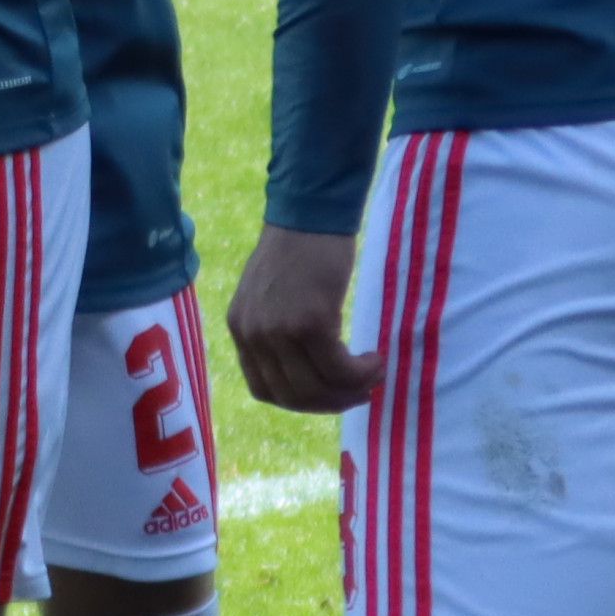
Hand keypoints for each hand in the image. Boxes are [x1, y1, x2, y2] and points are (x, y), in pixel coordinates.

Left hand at [227, 222, 375, 413]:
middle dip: (331, 403)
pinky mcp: (310, 321)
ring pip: (317, 388)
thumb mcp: (270, 296)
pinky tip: (375, 360)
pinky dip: (360, 373)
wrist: (311, 213)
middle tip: (361, 392)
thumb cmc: (298, 249)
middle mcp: (253, 334)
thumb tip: (305, 371)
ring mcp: (279, 330)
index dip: (299, 401)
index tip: (328, 395)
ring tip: (373, 375)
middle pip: (292, 396)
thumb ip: (275, 331)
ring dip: (351, 391)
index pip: (262, 389)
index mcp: (239, 328)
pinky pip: (338, 368)